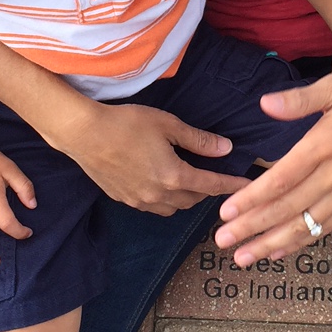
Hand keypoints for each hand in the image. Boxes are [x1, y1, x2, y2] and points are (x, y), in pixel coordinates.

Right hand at [56, 102, 249, 214]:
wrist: (83, 134)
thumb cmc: (126, 124)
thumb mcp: (167, 125)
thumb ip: (198, 140)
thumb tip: (225, 148)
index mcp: (173, 176)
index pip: (212, 185)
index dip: (232, 185)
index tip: (248, 186)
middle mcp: (158, 195)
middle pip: (194, 200)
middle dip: (208, 191)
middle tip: (216, 177)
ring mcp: (139, 201)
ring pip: (174, 207)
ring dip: (187, 197)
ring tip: (191, 181)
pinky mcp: (124, 200)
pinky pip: (154, 207)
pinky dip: (166, 199)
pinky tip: (163, 184)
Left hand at [213, 70, 331, 264]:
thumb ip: (300, 99)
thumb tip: (264, 104)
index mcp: (326, 144)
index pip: (281, 179)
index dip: (251, 198)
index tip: (226, 211)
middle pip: (287, 208)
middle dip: (252, 227)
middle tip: (221, 241)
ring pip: (306, 224)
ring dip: (272, 243)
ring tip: (244, 258)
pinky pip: (327, 226)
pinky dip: (303, 240)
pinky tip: (281, 251)